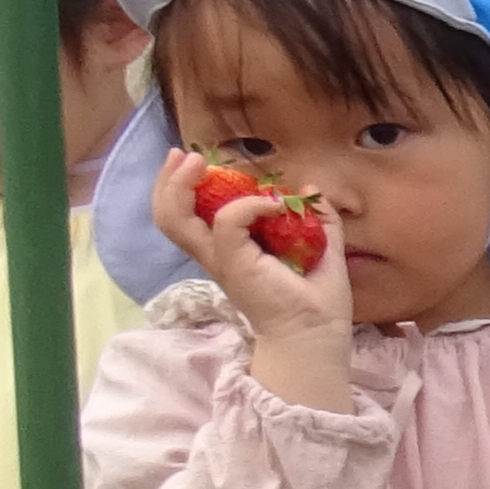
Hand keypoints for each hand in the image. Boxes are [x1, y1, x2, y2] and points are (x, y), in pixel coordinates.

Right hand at [152, 144, 355, 403]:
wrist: (317, 332)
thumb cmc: (317, 301)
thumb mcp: (322, 249)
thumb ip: (317, 219)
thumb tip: (312, 190)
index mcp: (228, 251)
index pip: (186, 215)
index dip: (182, 187)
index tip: (196, 161)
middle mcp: (216, 255)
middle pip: (167, 216)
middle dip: (168, 181)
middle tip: (184, 155)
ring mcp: (221, 260)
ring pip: (174, 219)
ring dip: (179, 185)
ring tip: (196, 162)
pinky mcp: (235, 262)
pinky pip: (227, 221)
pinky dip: (248, 204)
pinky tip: (273, 204)